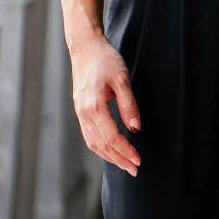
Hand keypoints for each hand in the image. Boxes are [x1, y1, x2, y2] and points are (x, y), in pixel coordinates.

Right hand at [70, 31, 141, 176]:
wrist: (85, 48)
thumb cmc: (106, 60)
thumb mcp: (123, 80)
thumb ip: (129, 105)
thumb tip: (135, 129)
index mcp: (93, 106)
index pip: (111, 137)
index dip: (125, 151)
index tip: (139, 160)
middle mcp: (83, 113)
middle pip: (101, 145)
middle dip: (118, 159)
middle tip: (135, 170)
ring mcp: (79, 112)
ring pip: (92, 143)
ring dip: (109, 156)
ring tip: (124, 165)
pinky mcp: (80, 110)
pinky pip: (89, 135)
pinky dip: (100, 147)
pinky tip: (111, 151)